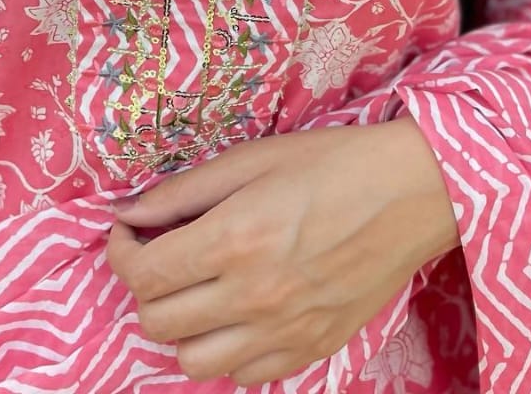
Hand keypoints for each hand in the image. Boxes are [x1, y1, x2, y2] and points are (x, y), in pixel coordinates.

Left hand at [104, 117, 459, 388]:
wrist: (410, 194)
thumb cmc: (331, 164)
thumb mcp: (251, 159)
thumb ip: (184, 191)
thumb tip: (131, 213)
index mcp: (233, 239)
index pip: (143, 273)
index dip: (120, 252)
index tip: (128, 232)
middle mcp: (253, 295)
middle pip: (158, 323)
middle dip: (145, 288)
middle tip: (161, 257)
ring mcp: (284, 331)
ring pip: (193, 363)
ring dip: (181, 329)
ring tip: (196, 292)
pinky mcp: (311, 350)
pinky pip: (244, 376)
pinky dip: (228, 352)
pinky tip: (238, 313)